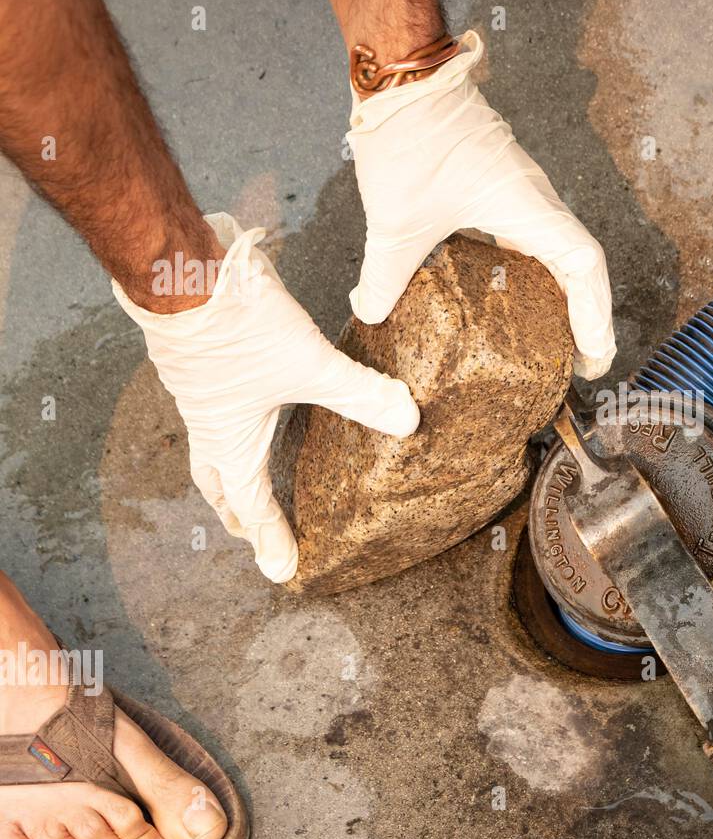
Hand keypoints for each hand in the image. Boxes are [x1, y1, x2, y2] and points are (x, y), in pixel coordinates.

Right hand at [113, 213, 419, 582]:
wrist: (179, 270)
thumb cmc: (235, 326)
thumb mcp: (310, 364)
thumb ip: (361, 394)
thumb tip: (407, 420)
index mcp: (228, 440)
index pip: (253, 504)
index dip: (272, 538)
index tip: (283, 569)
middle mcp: (206, 421)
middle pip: (217, 482)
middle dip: (237, 511)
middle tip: (254, 532)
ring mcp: (197, 389)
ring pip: (210, 442)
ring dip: (230, 465)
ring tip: (254, 469)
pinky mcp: (197, 357)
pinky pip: (212, 404)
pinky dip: (230, 418)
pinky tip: (254, 399)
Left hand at [345, 30, 616, 378]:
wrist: (401, 73)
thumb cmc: (410, 137)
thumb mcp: (394, 222)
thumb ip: (384, 276)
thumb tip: (371, 314)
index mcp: (529, 208)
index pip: (584, 267)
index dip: (594, 315)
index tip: (592, 357)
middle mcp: (535, 199)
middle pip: (580, 264)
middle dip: (585, 314)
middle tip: (578, 361)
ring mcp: (519, 189)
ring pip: (557, 248)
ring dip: (563, 291)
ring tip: (552, 335)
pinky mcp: (497, 182)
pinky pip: (530, 234)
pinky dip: (532, 269)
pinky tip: (507, 292)